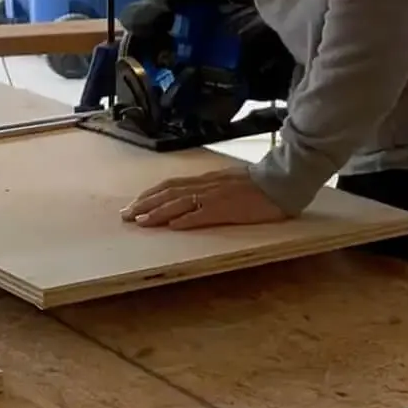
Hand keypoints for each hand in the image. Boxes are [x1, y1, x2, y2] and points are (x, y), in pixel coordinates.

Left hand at [120, 167, 289, 229]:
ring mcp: (215, 197)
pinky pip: (203, 214)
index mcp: (205, 180)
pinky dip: (186, 220)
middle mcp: (206, 186)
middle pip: (168, 193)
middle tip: (126, 215)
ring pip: (179, 203)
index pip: (171, 185)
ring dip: (157, 212)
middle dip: (145, 204)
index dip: (150, 195)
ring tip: (140, 221)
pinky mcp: (227, 209)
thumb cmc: (258, 184)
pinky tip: (172, 226)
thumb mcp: (227, 182)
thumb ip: (209, 189)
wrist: (281, 181)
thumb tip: (189, 199)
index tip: (134, 204)